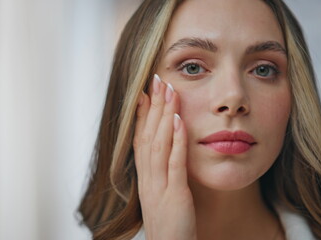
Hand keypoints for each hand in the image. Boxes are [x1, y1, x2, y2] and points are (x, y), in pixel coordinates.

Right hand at [133, 74, 196, 239]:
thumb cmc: (170, 225)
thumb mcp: (162, 195)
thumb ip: (163, 173)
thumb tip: (167, 151)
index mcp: (145, 178)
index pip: (140, 139)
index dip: (141, 115)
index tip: (144, 92)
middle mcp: (148, 179)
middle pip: (147, 136)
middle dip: (152, 106)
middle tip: (157, 80)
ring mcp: (159, 187)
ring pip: (158, 144)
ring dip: (163, 115)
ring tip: (168, 91)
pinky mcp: (174, 196)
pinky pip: (174, 164)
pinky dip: (176, 140)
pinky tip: (179, 120)